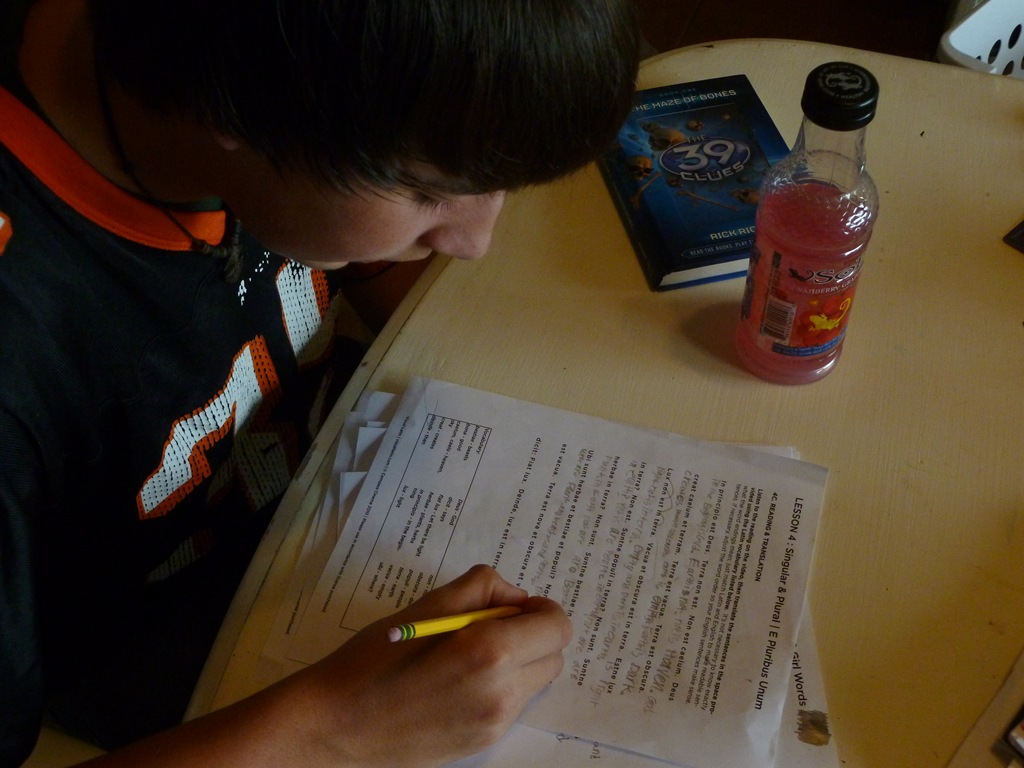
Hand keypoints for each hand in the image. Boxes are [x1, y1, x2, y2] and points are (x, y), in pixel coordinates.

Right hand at [295, 565, 570, 767]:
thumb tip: (515, 597)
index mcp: (490, 651)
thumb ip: (481, 588)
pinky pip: (514, 706)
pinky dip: (502, 686)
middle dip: (533, 635)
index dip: (542, 610)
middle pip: (553, 656)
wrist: (336, 724)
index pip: (556, 627)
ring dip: (520, 661)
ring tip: (472, 653)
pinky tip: (460, 680)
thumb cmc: (375, 658)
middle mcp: (502, 692)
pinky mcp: (482, 743)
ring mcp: (494, 724)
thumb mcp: (428, 605)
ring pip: (536, 682)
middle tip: (494, 624)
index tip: (517, 605)